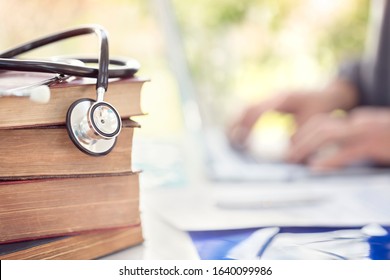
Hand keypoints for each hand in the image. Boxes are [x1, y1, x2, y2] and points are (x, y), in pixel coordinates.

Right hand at [228, 79, 357, 149]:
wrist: (330, 93)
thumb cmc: (322, 108)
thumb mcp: (313, 124)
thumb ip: (298, 139)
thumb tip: (285, 157)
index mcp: (283, 99)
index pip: (258, 111)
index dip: (248, 126)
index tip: (242, 141)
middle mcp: (273, 96)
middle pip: (247, 107)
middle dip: (235, 124)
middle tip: (229, 142)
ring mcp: (271, 98)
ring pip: (246, 108)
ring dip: (237, 123)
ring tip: (230, 140)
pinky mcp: (270, 103)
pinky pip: (252, 111)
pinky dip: (244, 122)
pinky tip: (241, 135)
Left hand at [287, 107, 389, 169]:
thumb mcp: (369, 140)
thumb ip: (349, 143)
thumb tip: (323, 157)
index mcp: (356, 121)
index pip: (321, 122)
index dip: (302, 133)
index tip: (291, 145)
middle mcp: (358, 123)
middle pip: (320, 127)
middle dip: (299, 141)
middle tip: (287, 157)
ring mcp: (366, 132)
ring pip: (328, 135)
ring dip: (306, 147)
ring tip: (294, 161)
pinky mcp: (375, 145)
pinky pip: (348, 151)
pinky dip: (330, 160)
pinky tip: (316, 168)